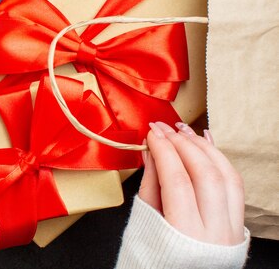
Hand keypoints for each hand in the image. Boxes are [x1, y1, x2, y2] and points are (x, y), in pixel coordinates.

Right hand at [139, 121, 244, 245]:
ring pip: (226, 176)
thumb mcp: (145, 222)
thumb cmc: (156, 257)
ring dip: (204, 147)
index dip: (164, 150)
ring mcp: (230, 228)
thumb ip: (151, 185)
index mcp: (185, 234)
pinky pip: (235, 184)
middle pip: (204, 174)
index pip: (176, 179)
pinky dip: (221, 159)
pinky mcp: (238, 224)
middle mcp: (214, 232)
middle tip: (165, 128)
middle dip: (182, 144)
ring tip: (184, 130)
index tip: (152, 134)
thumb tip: (152, 152)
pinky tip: (207, 142)